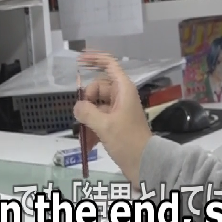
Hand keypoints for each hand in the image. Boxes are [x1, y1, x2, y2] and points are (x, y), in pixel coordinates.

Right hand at [73, 51, 152, 186]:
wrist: (144, 163)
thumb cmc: (127, 140)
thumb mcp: (105, 125)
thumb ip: (87, 112)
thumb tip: (77, 106)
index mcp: (123, 89)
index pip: (109, 64)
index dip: (95, 59)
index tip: (78, 60)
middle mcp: (121, 96)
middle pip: (98, 88)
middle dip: (86, 101)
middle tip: (81, 117)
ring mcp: (118, 110)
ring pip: (96, 105)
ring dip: (87, 119)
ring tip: (83, 136)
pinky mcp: (115, 123)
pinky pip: (98, 119)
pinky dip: (92, 129)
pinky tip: (88, 144)